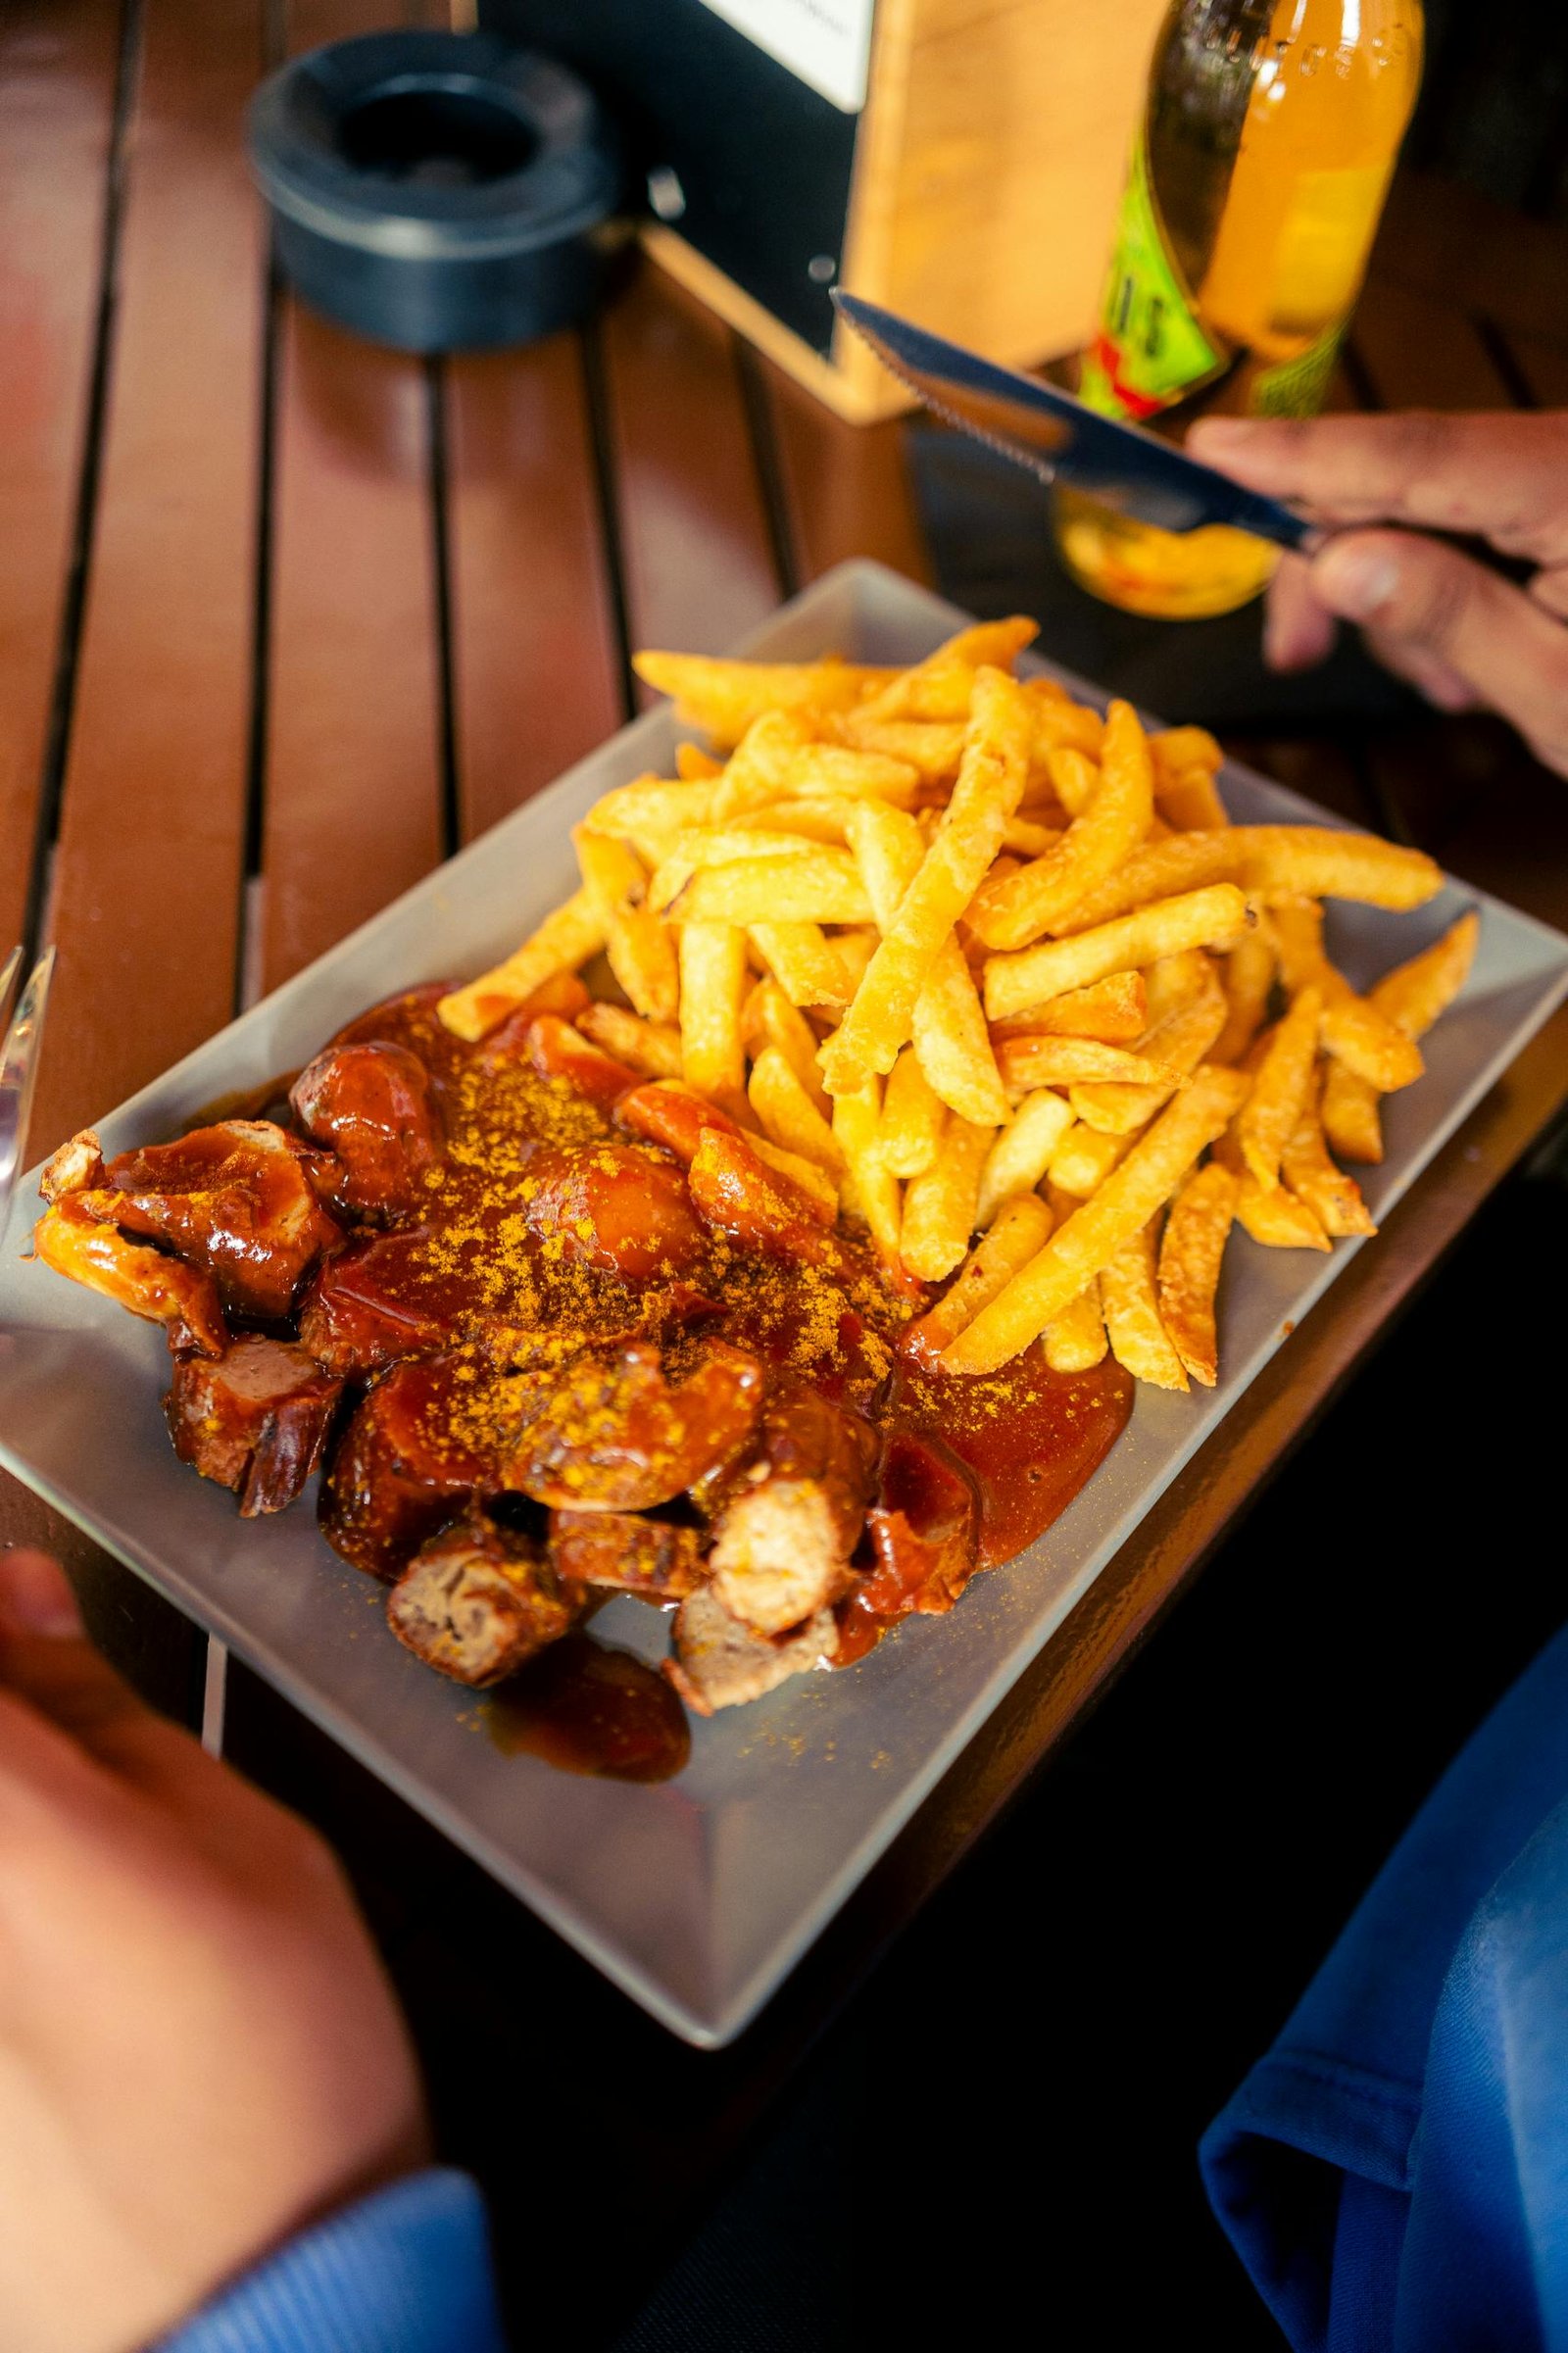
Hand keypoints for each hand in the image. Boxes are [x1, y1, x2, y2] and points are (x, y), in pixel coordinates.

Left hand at [0, 1549, 428, 2352]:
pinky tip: (63, 1953)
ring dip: (26, 1822)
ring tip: (80, 1870)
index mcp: (3, 1828)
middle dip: (15, 1718)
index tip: (24, 1598)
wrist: (244, 2304)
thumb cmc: (272, 2076)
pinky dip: (22, 1910)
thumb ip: (99, 1711)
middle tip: (61, 1722)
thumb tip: (24, 1602)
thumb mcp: (241, 1841)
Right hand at [1188, 411, 1567, 777]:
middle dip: (1340, 558)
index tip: (1213, 449)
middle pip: (1412, 475)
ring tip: (1447, 686)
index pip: (1414, 455)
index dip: (1303, 456)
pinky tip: (1473, 656)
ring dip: (1402, 587)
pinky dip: (1450, 579)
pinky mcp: (1567, 495)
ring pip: (1437, 503)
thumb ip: (1443, 614)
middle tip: (1295, 651)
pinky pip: (1482, 516)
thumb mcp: (1551, 689)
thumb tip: (1337, 556)